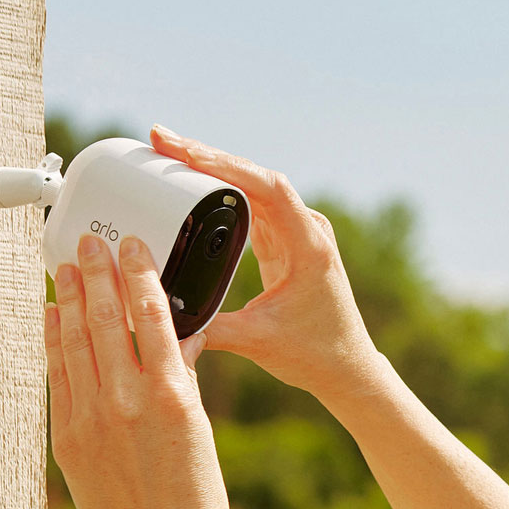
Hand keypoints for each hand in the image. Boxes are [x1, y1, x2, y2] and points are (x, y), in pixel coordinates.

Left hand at [47, 232, 230, 508]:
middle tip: (89, 243)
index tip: (133, 247)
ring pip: (76, 343)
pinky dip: (54, 343)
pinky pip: (58, 378)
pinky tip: (54, 319)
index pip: (153, 317)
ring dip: (71, 300)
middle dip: (97, 276)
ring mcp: (92, 420)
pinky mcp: (68, 439)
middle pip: (107, 321)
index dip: (140, 275)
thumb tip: (180, 337)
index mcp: (173, 397)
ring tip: (67, 269)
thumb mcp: (203, 433)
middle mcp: (128, 402)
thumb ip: (186, 381)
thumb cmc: (196, 503)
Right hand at [148, 125, 385, 404]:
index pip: (269, 188)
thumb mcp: (258, 342)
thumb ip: (210, 330)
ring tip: (168, 153)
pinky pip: (253, 206)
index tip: (185, 152)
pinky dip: (222, 193)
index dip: (226, 165)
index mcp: (309, 247)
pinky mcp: (286, 243)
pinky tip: (192, 182)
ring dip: (213, 170)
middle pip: (256, 178)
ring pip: (253, 188)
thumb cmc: (315, 354)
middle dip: (208, 157)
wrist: (347, 367)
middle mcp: (307, 231)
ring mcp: (298, 234)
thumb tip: (162, 317)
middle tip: (162, 140)